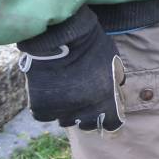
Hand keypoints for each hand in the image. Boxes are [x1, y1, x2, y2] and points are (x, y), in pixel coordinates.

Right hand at [17, 8, 125, 132]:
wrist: (62, 35)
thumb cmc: (91, 43)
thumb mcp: (114, 61)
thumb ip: (115, 81)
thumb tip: (117, 91)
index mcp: (105, 99)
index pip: (112, 124)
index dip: (110, 121)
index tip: (107, 118)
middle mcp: (85, 109)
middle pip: (87, 124)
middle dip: (86, 115)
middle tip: (82, 101)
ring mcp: (62, 110)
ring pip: (65, 120)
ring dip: (67, 111)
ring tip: (65, 94)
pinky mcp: (42, 107)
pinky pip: (45, 115)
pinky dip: (47, 107)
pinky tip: (49, 93)